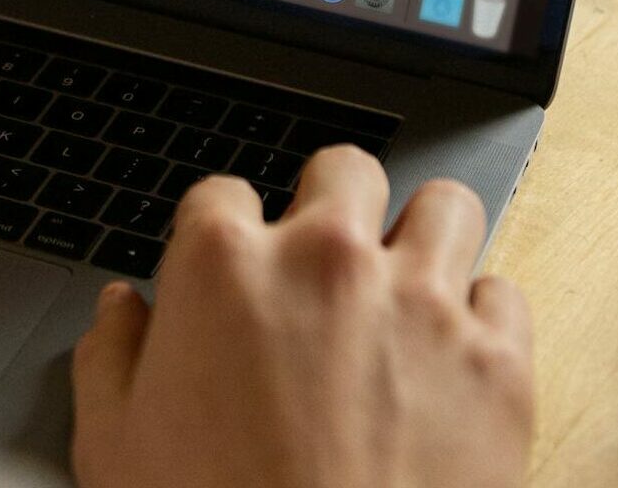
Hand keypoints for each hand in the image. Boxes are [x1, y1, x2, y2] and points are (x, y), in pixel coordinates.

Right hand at [71, 147, 533, 487]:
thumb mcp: (115, 448)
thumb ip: (111, 358)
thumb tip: (121, 311)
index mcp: (224, 267)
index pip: (222, 193)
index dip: (224, 234)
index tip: (234, 267)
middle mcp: (327, 261)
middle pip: (344, 169)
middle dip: (333, 206)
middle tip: (325, 263)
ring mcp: (422, 304)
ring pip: (445, 205)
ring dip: (423, 238)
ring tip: (406, 286)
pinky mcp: (497, 363)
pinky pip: (506, 294)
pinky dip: (483, 320)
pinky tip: (453, 358)